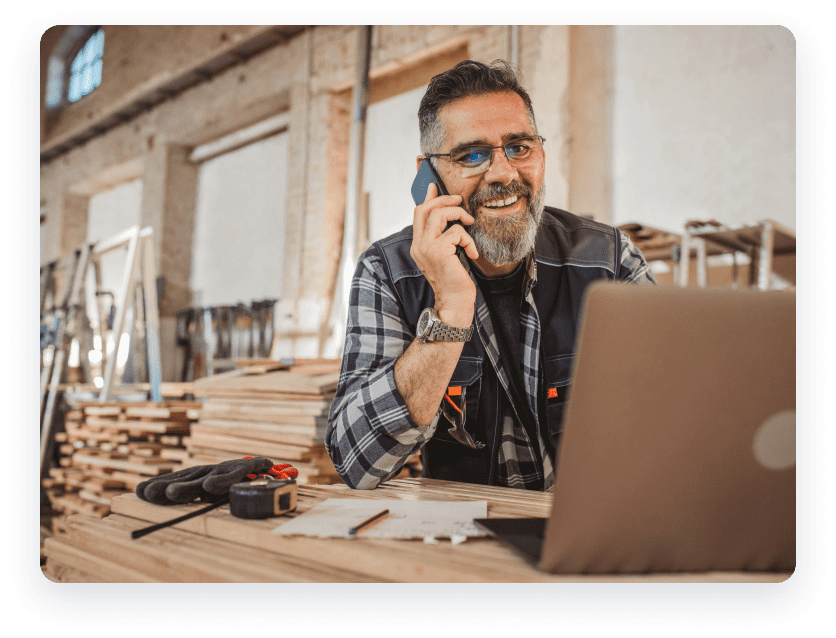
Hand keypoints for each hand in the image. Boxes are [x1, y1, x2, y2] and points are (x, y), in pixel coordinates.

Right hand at [410, 183, 478, 326]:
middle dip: (445, 200)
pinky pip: (456, 232)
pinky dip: (468, 239)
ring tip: (469, 223)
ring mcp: (426, 248)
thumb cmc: (454, 281)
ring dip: (459, 214)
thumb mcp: (446, 255)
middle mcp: (418, 245)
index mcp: (418, 245)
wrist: (454, 302)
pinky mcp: (438, 252)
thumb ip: (444, 238)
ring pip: (439, 215)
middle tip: (460, 200)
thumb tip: (451, 220)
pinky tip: (472, 252)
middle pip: (425, 209)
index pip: (418, 214)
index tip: (434, 186)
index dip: (427, 198)